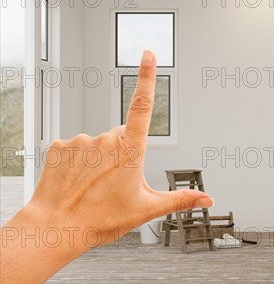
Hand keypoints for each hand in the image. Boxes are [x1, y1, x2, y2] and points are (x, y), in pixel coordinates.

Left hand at [1, 50, 212, 283]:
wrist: (54, 229)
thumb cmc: (100, 219)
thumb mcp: (146, 209)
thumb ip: (180, 199)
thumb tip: (208, 199)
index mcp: (130, 150)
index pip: (142, 105)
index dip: (147, 77)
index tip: (148, 54)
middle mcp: (105, 139)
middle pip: (121, 136)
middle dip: (122, 153)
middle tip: (115, 183)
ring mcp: (80, 141)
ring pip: (98, 143)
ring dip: (99, 159)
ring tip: (93, 186)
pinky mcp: (59, 145)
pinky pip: (76, 148)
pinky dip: (78, 161)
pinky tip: (76, 181)